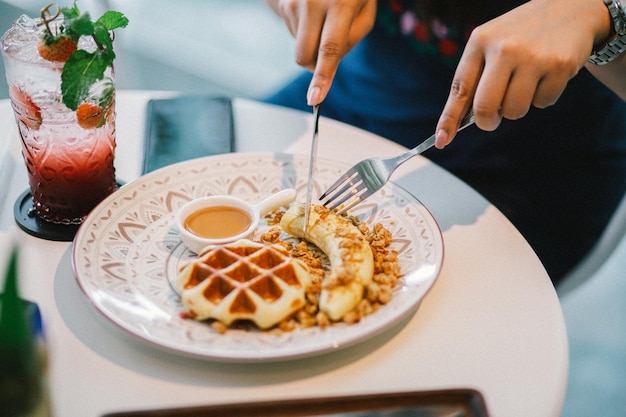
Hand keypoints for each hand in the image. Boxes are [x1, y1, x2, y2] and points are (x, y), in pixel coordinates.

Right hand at [265, 0, 376, 104]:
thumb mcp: (365, 9)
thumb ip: (352, 39)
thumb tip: (329, 65)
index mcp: (341, 4)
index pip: (330, 50)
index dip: (322, 77)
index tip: (314, 99)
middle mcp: (313, 3)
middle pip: (304, 56)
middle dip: (314, 67)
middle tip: (328, 54)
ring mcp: (294, 3)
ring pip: (298, 48)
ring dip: (311, 44)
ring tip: (324, 18)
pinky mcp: (284, 3)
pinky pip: (293, 33)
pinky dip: (305, 31)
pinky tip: (313, 12)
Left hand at [434, 0, 612, 147]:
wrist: (571, 7)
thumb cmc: (522, 35)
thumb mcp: (492, 43)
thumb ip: (477, 77)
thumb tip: (463, 121)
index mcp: (480, 42)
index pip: (459, 89)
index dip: (449, 119)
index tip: (441, 140)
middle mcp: (504, 48)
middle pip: (485, 108)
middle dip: (487, 122)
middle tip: (492, 120)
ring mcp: (532, 57)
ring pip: (514, 111)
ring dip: (517, 108)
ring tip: (526, 83)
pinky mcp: (559, 65)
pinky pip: (542, 103)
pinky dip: (543, 97)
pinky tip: (547, 74)